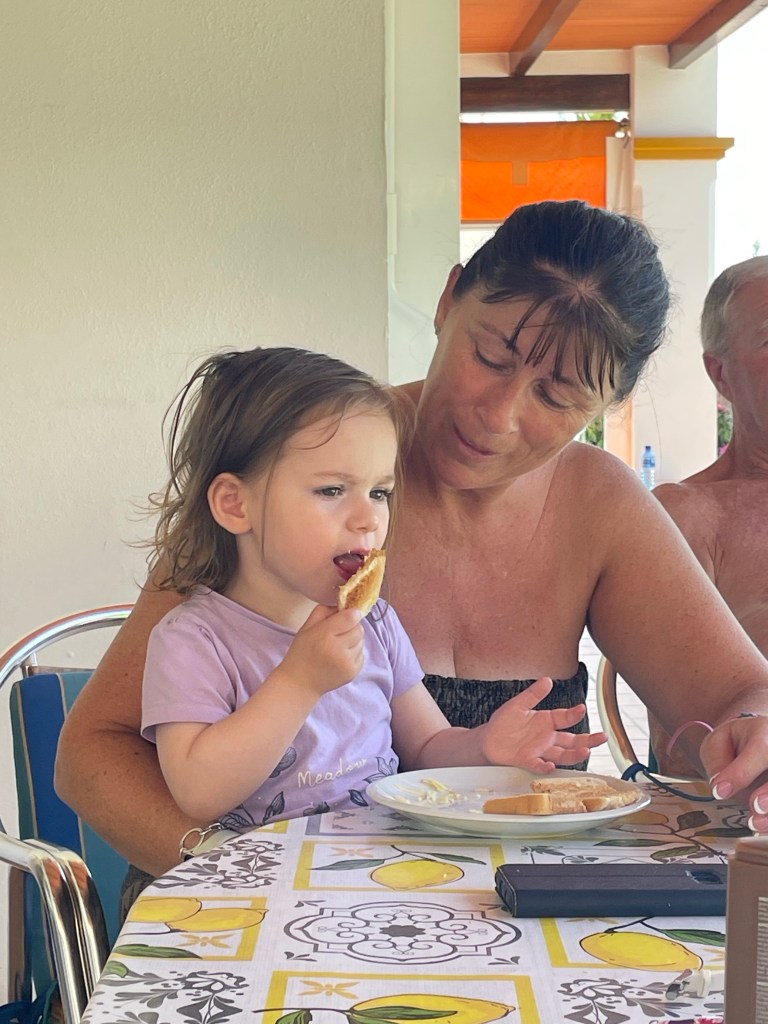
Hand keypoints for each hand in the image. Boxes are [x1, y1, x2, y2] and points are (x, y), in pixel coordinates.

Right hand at [278, 604, 364, 697]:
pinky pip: (361, 655)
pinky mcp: (352, 673)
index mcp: (324, 635)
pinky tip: (340, 657)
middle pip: (359, 629)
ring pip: (362, 642)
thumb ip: (323, 611)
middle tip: (339, 633)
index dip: (351, 614)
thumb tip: (342, 604)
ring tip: (338, 646)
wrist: (300, 683)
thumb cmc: (301, 653)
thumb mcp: (306, 628)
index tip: (346, 615)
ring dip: (353, 641)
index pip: (351, 617)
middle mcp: (338, 649)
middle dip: (352, 627)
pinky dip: (354, 653)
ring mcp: (346, 663)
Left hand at [479, 677, 607, 771]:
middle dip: (588, 740)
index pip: (565, 718)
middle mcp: (547, 738)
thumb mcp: (518, 704)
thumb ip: (534, 694)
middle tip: (602, 737)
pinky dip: (545, 766)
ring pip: (562, 755)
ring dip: (574, 755)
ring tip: (585, 752)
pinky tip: (551, 765)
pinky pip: (538, 765)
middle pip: (572, 741)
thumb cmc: (504, 723)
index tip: (582, 708)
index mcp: (546, 722)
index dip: (574, 714)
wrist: (487, 740)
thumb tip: (548, 680)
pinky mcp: (527, 760)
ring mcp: (539, 751)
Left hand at [700, 715, 767, 831]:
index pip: (760, 750)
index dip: (741, 773)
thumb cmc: (738, 741)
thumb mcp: (719, 740)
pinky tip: (763, 825)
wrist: (759, 740)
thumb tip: (719, 785)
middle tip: (755, 807)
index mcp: (765, 732)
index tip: (720, 792)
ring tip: (756, 823)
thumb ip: (717, 760)